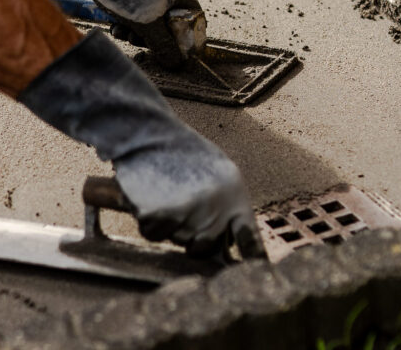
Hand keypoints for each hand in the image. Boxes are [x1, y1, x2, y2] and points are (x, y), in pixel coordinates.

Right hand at [18, 30, 263, 258]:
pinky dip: (147, 221)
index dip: (250, 254)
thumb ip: (225, 204)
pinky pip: (152, 234)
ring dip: (167, 225)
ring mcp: (188, 214)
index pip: (247, 235)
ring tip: (165, 194)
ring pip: (175, 241)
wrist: (147, 133)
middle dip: (192, 238)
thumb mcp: (217, 173)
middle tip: (180, 210)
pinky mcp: (160, 217)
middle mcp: (216, 207)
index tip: (254, 267)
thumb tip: (229, 236)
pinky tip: (149, 196)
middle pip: (205, 247)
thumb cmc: (179, 151)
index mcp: (234, 193)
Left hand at [106, 0, 204, 67]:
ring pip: (152, 26)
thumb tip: (176, 64)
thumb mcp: (149, 25)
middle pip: (171, 28)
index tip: (176, 54)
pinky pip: (139, 18)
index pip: (196, 23)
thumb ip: (164, 46)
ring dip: (137, 35)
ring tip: (124, 32)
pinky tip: (116, 27)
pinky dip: (129, 26)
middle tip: (138, 41)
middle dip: (152, 40)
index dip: (188, 41)